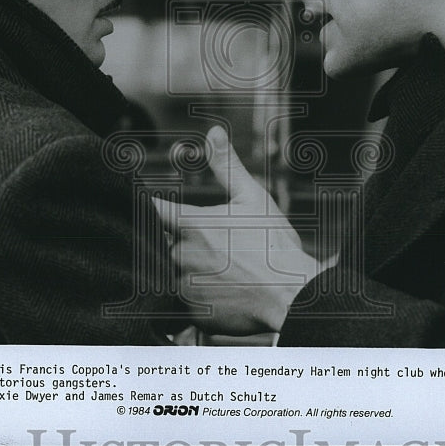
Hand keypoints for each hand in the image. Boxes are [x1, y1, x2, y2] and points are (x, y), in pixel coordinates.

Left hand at [153, 126, 332, 334]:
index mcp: (190, 225)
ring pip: (172, 273)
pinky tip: (223, 289)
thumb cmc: (274, 244)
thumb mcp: (252, 198)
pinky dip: (197, 294)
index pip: (152, 211)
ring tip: (223, 269)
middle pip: (163, 244)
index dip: (152, 208)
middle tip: (216, 246)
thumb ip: (226, 166)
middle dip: (180, 241)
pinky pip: (183, 301)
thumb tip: (213, 133)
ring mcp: (183, 287)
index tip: (155, 207)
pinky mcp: (191, 312)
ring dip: (188, 269)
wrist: (292, 294)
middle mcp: (180, 256)